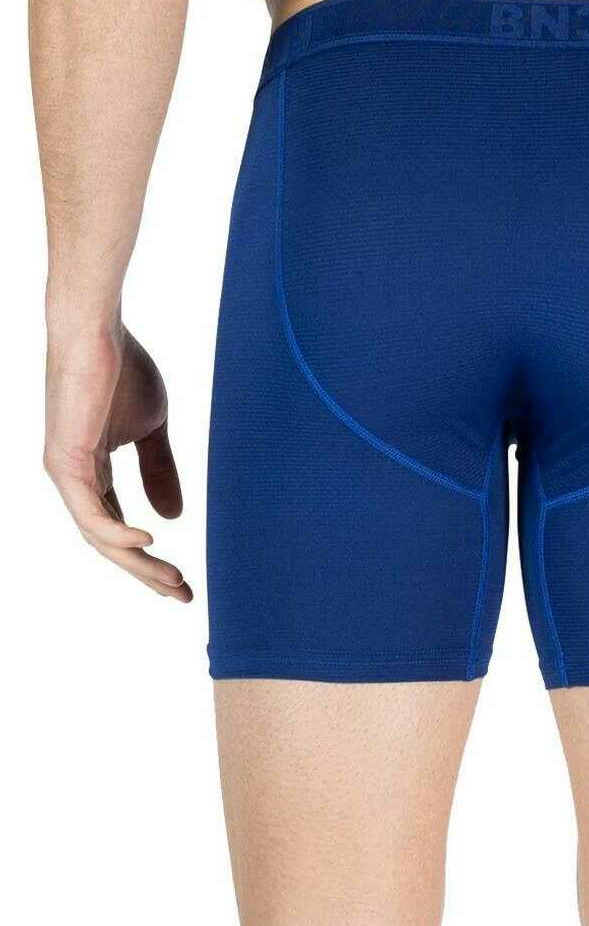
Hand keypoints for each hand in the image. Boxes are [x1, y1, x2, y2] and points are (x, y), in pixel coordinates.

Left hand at [44, 324, 191, 601]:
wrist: (97, 331)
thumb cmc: (122, 370)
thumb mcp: (153, 429)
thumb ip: (160, 470)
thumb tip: (174, 518)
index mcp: (93, 473)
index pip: (121, 528)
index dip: (151, 557)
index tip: (184, 579)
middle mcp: (74, 481)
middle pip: (112, 542)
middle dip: (148, 572)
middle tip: (183, 594)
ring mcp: (66, 474)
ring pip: (101, 536)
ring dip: (139, 562)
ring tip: (173, 579)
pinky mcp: (66, 462)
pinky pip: (91, 512)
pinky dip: (118, 531)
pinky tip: (149, 540)